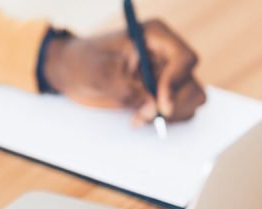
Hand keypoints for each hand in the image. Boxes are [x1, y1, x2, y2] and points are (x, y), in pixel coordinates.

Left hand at [43, 20, 205, 124]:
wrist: (70, 71)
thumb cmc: (81, 62)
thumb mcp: (99, 73)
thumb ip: (126, 90)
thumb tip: (153, 109)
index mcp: (155, 37)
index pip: (184, 59)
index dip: (176, 83)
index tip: (160, 104)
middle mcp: (166, 54)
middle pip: (191, 83)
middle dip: (171, 105)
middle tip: (144, 117)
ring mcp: (166, 74)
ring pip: (191, 98)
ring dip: (170, 114)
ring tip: (139, 118)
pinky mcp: (161, 93)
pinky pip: (179, 109)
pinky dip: (163, 119)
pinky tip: (139, 118)